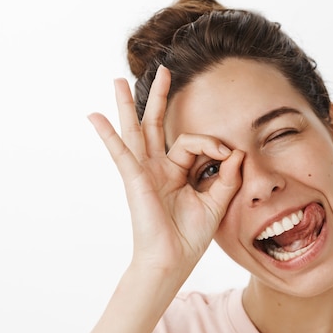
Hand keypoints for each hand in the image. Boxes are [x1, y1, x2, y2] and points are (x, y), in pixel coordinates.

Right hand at [88, 66, 242, 286]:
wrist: (173, 261)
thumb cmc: (190, 237)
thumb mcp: (216, 203)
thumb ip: (227, 178)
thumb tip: (237, 152)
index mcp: (176, 172)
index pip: (194, 143)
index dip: (213, 144)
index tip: (229, 156)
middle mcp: (158, 167)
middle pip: (156, 125)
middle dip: (160, 98)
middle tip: (164, 71)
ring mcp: (144, 172)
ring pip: (135, 131)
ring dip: (127, 105)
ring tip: (118, 80)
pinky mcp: (135, 180)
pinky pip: (121, 153)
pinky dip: (108, 135)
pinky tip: (95, 116)